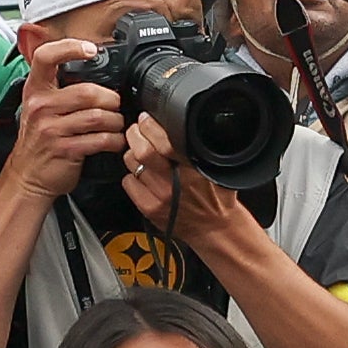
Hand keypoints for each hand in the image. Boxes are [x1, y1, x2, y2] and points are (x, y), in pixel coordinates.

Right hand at [0, 41, 126, 211]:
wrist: (28, 175)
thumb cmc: (42, 139)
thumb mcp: (43, 107)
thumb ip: (62, 89)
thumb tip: (96, 73)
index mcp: (36, 89)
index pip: (45, 57)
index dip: (70, 48)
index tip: (90, 49)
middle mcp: (40, 105)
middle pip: (89, 92)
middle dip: (112, 100)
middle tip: (115, 107)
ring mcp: (51, 127)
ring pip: (99, 116)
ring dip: (117, 122)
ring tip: (115, 126)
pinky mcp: (65, 148)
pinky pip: (102, 139)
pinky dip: (115, 141)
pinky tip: (113, 142)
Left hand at [121, 115, 255, 247]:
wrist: (216, 229)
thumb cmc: (218, 199)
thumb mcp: (217, 169)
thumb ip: (200, 150)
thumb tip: (182, 125)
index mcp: (194, 170)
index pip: (165, 141)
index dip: (150, 125)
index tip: (147, 119)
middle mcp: (175, 183)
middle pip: (142, 150)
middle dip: (134, 134)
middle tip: (137, 130)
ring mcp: (159, 196)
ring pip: (131, 163)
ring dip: (132, 153)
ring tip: (141, 153)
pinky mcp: (148, 207)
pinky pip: (128, 182)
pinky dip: (132, 175)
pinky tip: (143, 176)